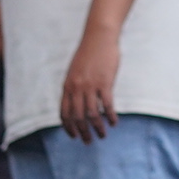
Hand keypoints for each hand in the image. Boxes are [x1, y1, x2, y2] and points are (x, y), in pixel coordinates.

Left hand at [60, 26, 120, 141]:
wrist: (98, 37)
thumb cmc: (88, 53)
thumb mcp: (74, 71)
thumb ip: (73, 86)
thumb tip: (76, 102)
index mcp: (67, 86)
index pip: (64, 113)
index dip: (68, 127)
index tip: (74, 136)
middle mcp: (77, 88)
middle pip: (77, 117)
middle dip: (83, 132)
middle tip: (88, 141)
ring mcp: (90, 86)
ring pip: (92, 114)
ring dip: (98, 128)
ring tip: (103, 135)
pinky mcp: (105, 83)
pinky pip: (107, 105)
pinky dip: (111, 116)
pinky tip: (114, 122)